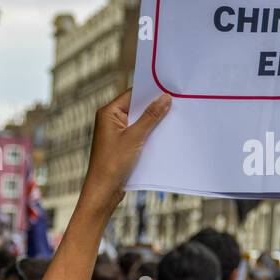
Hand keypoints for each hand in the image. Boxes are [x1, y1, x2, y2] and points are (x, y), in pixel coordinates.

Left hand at [79, 90, 171, 214]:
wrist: (103, 191)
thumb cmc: (113, 163)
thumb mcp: (135, 137)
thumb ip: (150, 116)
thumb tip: (165, 98)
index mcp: (108, 113)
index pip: (132, 94)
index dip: (150, 92)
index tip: (169, 89)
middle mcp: (111, 120)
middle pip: (137, 107)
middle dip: (154, 107)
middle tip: (176, 102)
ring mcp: (117, 133)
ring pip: (140, 121)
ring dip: (154, 121)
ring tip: (174, 117)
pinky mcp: (123, 145)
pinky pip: (139, 133)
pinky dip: (150, 133)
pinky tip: (164, 134)